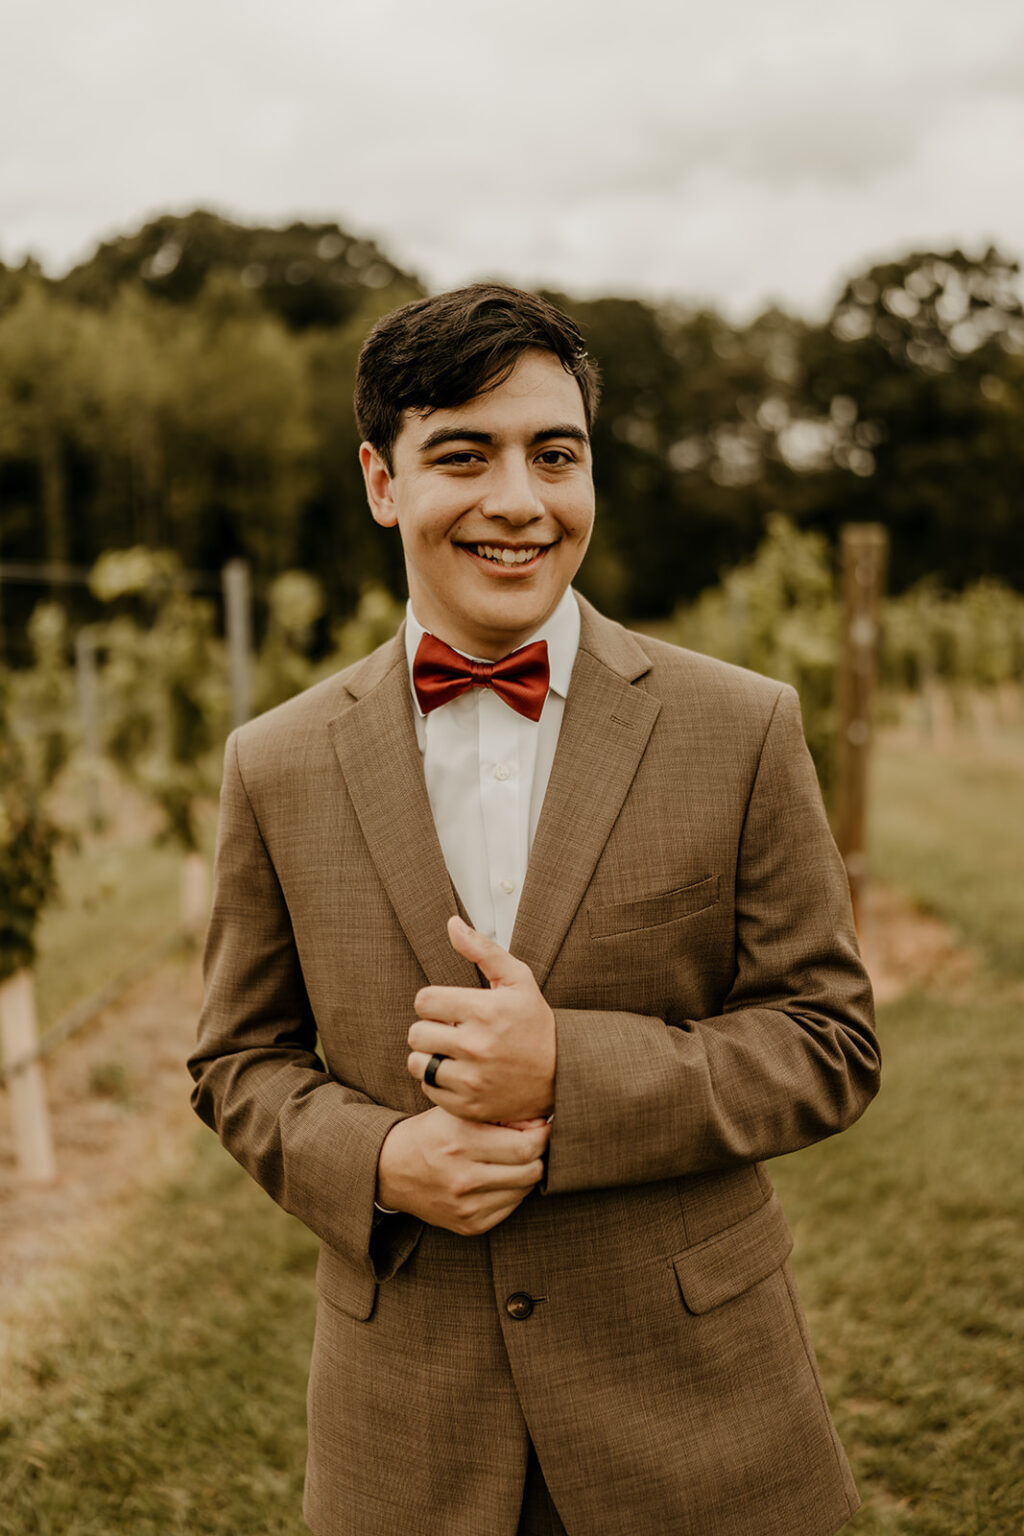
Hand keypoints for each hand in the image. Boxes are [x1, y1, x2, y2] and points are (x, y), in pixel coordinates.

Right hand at [375, 1108, 549, 1235]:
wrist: (391, 1170)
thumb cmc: (432, 1133)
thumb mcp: (457, 1112)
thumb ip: (497, 1113)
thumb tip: (540, 1121)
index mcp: (461, 1140)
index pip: (526, 1145)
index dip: (542, 1134)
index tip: (540, 1126)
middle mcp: (464, 1176)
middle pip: (531, 1170)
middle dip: (539, 1153)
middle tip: (532, 1141)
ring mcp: (467, 1206)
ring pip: (525, 1189)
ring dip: (527, 1172)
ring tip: (512, 1158)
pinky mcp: (469, 1225)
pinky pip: (511, 1207)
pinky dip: (512, 1191)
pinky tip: (497, 1177)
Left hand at [407, 916, 556, 1123]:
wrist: (563, 1074)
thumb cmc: (536, 1023)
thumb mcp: (518, 979)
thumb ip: (483, 949)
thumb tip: (452, 924)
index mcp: (485, 1010)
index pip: (424, 1000)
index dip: (434, 1002)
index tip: (449, 1007)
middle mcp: (476, 1046)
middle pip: (416, 1032)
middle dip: (431, 1028)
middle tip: (450, 1030)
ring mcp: (472, 1079)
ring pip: (417, 1062)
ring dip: (429, 1056)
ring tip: (450, 1052)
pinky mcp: (469, 1105)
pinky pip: (429, 1089)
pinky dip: (438, 1081)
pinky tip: (458, 1072)